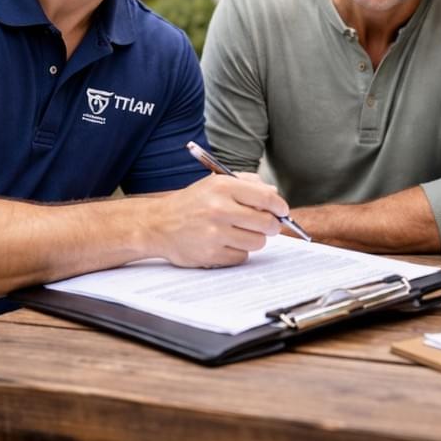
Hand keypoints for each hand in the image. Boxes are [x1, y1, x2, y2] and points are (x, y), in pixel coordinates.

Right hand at [151, 174, 287, 267]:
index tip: (282, 211)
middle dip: (271, 225)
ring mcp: (215, 234)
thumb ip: (247, 184)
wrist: (158, 225)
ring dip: (255, 239)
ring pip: (258, 242)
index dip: (280, 207)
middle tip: (267, 225)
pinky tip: (227, 243)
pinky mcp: (211, 254)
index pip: (267, 198)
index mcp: (222, 187)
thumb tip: (274, 194)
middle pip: (266, 223)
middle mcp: (219, 209)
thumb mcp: (214, 183)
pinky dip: (239, 252)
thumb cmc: (190, 204)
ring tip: (241, 233)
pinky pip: (242, 257)